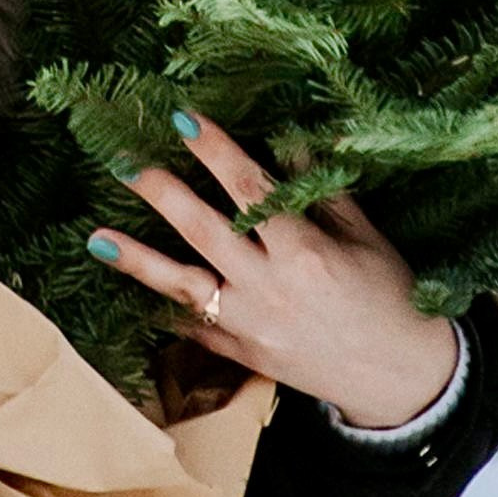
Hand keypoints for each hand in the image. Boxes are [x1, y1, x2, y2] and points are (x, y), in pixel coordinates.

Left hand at [86, 113, 460, 429]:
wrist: (400, 377)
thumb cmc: (389, 295)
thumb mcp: (363, 235)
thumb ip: (320, 189)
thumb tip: (285, 139)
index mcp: (305, 250)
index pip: (249, 189)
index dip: (215, 150)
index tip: (181, 118)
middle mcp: (270, 287)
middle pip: (203, 231)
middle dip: (162, 193)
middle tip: (123, 162)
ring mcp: (251, 326)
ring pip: (183, 288)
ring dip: (138, 260)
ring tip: (97, 239)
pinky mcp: (244, 355)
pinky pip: (194, 330)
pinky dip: (165, 310)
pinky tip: (131, 291)